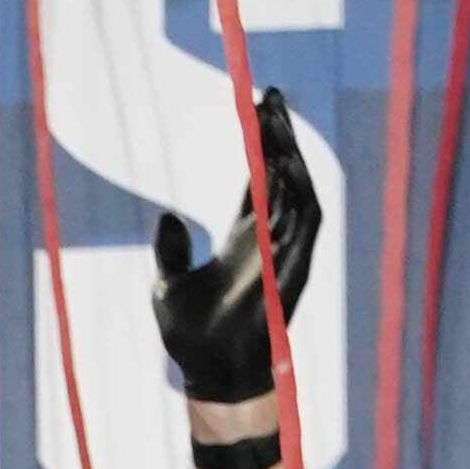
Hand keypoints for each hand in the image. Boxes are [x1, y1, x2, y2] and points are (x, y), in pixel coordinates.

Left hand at [148, 87, 321, 407]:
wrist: (210, 371)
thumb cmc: (190, 334)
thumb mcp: (169, 283)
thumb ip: (172, 249)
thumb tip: (167, 215)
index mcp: (245, 237)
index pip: (259, 179)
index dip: (260, 144)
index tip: (255, 108)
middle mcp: (271, 237)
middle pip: (282, 174)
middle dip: (278, 136)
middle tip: (269, 97)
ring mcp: (286, 250)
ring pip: (297, 189)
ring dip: (288, 154)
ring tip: (275, 118)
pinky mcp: (294, 265)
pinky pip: (302, 220)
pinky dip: (294, 191)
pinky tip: (280, 163)